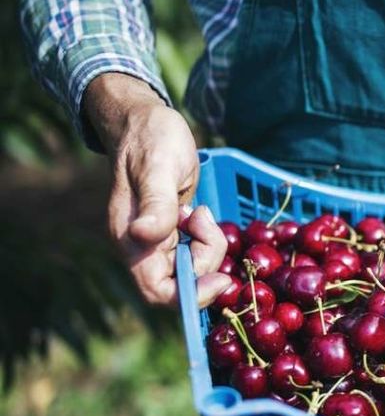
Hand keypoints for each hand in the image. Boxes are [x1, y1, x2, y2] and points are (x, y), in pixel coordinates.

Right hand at [85, 73, 229, 306]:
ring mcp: (157, 241)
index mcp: (131, 240)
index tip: (221, 276)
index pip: (159, 292)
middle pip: (183, 283)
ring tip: (200, 210)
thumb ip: (156, 204)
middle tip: (206, 221)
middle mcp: (142, 247)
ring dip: (208, 246)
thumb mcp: (159, 168)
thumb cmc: (150, 139)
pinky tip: (200, 212)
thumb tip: (144, 237)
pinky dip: (207, 238)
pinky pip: (197, 251)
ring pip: (194, 268)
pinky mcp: (173, 233)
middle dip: (206, 260)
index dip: (192, 294)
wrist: (146, 121)